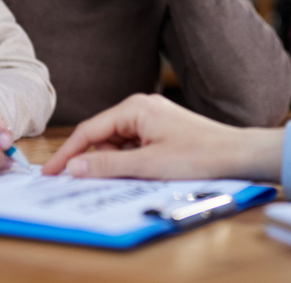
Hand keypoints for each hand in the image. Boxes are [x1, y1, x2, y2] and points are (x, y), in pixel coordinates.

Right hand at [40, 94, 283, 179]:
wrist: (238, 154)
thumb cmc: (199, 155)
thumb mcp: (148, 164)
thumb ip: (108, 164)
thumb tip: (74, 168)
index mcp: (135, 108)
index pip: (89, 130)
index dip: (68, 153)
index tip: (51, 172)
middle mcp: (141, 108)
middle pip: (101, 135)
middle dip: (87, 159)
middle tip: (69, 182)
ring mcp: (152, 119)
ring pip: (116, 142)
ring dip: (107, 162)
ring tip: (101, 182)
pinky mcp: (161, 131)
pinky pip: (132, 146)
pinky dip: (124, 161)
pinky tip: (125, 176)